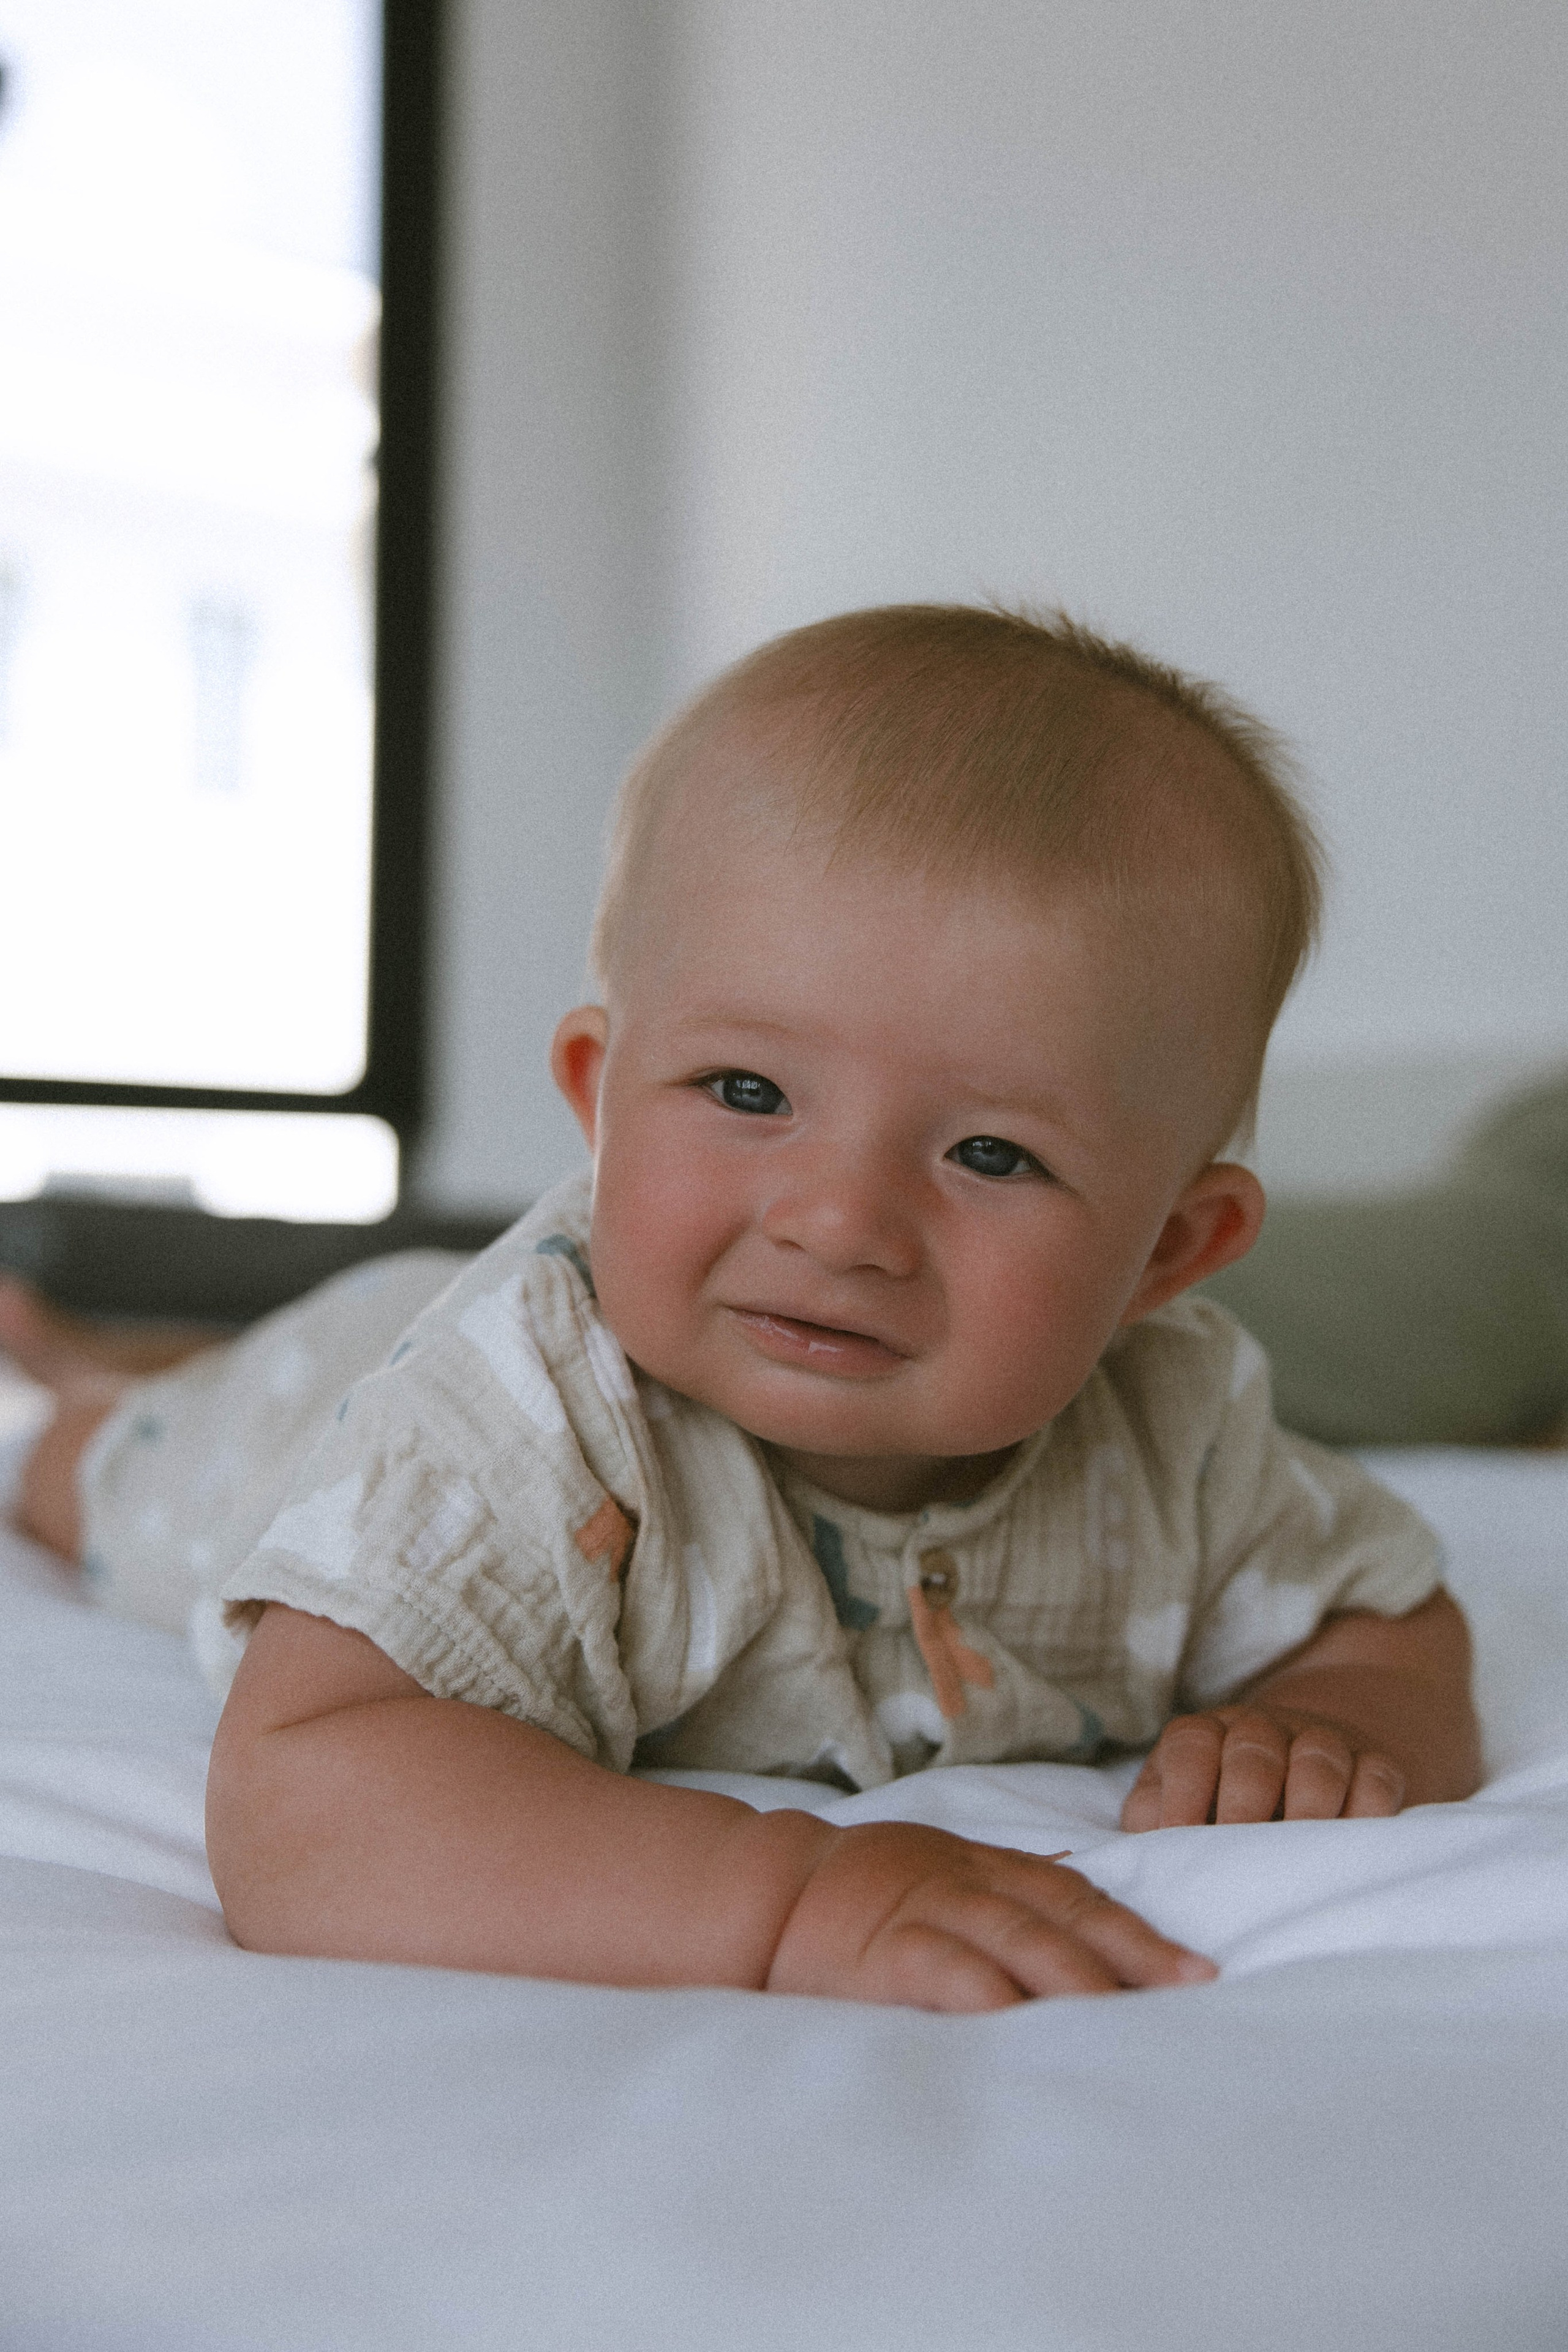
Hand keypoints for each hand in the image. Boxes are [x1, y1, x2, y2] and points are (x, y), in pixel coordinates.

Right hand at [764, 1820, 1214, 2010]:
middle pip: (1065, 1915)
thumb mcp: (936, 1866)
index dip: (1136, 1930)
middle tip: (1191, 1991)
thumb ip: (1002, 1881)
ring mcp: (929, 1914)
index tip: (1195, 1968)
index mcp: (982, 1866)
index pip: (1076, 1894)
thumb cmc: (857, 1888)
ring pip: (1020, 1938)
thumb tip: (1074, 1882)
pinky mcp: (889, 1953)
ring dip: (1080, 1977)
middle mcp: (967, 1884)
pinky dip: (993, 1997)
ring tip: (1132, 2016)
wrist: (766, 1891)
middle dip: (1132, 1953)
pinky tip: (1029, 2027)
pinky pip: (951, 1971)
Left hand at [1120, 1702, 1406, 1831]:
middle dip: (1245, 1804)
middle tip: (1240, 1855)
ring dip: (1308, 1808)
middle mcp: (1263, 1731)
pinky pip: (1376, 1779)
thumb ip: (1152, 1818)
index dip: (1183, 1790)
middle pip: (1254, 1752)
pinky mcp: (1373, 1765)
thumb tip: (1139, 1850)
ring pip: (1318, 1760)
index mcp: (1208, 1735)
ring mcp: (1322, 1743)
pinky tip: (1353, 1847)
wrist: (1303, 1764)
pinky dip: (1368, 1811)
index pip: (1191, 1745)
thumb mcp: (1176, 1798)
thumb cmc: (1221, 1801)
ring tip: (1299, 1859)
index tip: (1179, 1839)